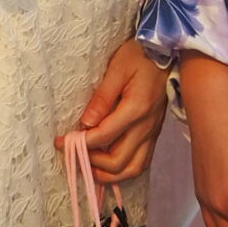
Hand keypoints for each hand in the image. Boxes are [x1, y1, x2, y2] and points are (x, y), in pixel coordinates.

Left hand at [62, 41, 166, 183]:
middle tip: (73, 154)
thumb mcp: (117, 69)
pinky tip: (107, 165)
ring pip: (133, 169)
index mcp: (136, 109)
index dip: (80, 143)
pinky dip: (122, 170)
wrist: (166, 52)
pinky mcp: (153, 134)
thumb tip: (85, 123)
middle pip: (118, 161)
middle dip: (92, 163)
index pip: (104, 136)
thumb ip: (102, 98)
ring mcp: (152, 133)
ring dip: (108, 174)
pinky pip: (140, 162)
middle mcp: (146, 127)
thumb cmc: (138, 56)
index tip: (61, 142)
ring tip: (88, 166)